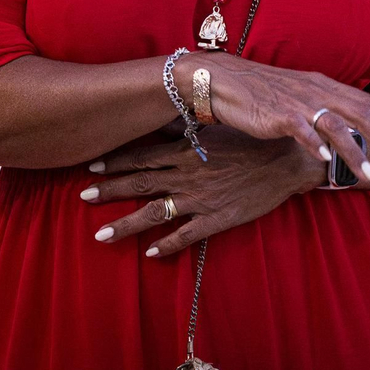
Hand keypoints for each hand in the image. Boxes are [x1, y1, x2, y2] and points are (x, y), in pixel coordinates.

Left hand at [81, 127, 320, 256]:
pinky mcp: (217, 219)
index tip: (92, 166)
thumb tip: (164, 115)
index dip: (115, 162)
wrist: (287, 159)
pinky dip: (166, 245)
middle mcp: (187, 175)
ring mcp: (200, 199)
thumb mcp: (217, 127)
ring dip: (126, 225)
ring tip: (100, 235)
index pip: (142, 156)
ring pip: (155, 213)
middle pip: (140, 183)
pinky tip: (149, 253)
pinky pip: (186, 235)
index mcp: (186, 151)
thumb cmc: (253, 139)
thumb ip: (189, 126)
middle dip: (109, 190)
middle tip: (82, 196)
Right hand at [182, 52, 369, 180]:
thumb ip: (327, 109)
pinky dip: (315, 144)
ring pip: (337, 125)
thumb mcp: (303, 97)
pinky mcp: (278, 114)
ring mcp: (299, 101)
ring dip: (356, 152)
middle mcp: (318, 90)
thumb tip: (352, 130)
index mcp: (327, 86)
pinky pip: (301, 129)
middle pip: (362, 113)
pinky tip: (325, 161)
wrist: (224, 82)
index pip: (368, 104)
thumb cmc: (265, 94)